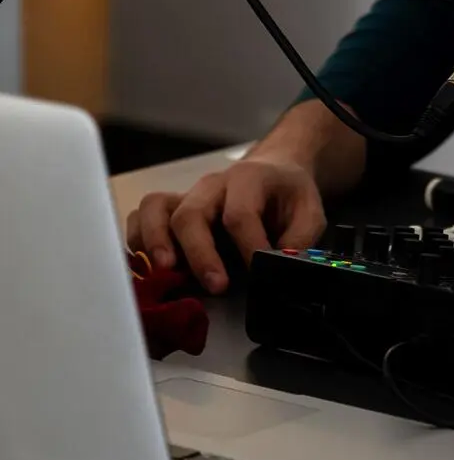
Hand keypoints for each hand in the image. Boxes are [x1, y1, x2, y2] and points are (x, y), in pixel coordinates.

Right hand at [125, 156, 326, 294]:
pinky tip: (146, 269)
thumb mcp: (310, 212)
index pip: (239, 214)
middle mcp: (211, 186)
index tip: (257, 272)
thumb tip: (278, 268)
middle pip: (191, 213)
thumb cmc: (287, 195)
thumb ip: (299, 240)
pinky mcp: (170, 212)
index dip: (247, 247)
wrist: (273, 173)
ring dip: (155, 242)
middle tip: (216, 286)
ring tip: (166, 272)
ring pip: (155, 208)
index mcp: (248, 180)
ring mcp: (186, 196)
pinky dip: (137, 242)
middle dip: (200, 253)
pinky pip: (140, 217)